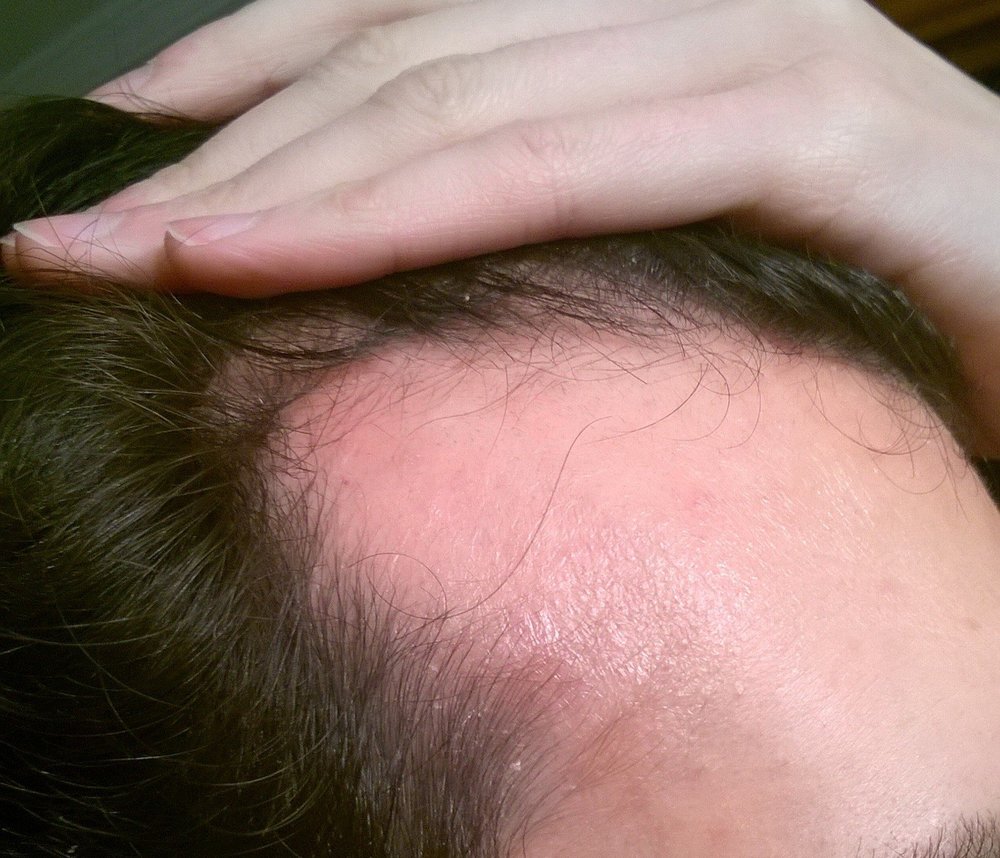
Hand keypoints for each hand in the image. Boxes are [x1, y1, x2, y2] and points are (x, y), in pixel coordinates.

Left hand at [5, 0, 999, 450]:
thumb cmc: (879, 308)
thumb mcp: (685, 248)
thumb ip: (560, 207)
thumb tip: (414, 235)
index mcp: (656, 25)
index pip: (410, 25)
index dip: (248, 77)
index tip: (124, 159)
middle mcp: (702, 1)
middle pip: (404, 48)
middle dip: (219, 140)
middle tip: (70, 229)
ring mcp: (764, 48)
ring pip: (460, 94)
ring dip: (271, 177)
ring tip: (118, 254)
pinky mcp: (817, 130)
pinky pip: (561, 162)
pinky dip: (398, 212)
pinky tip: (250, 256)